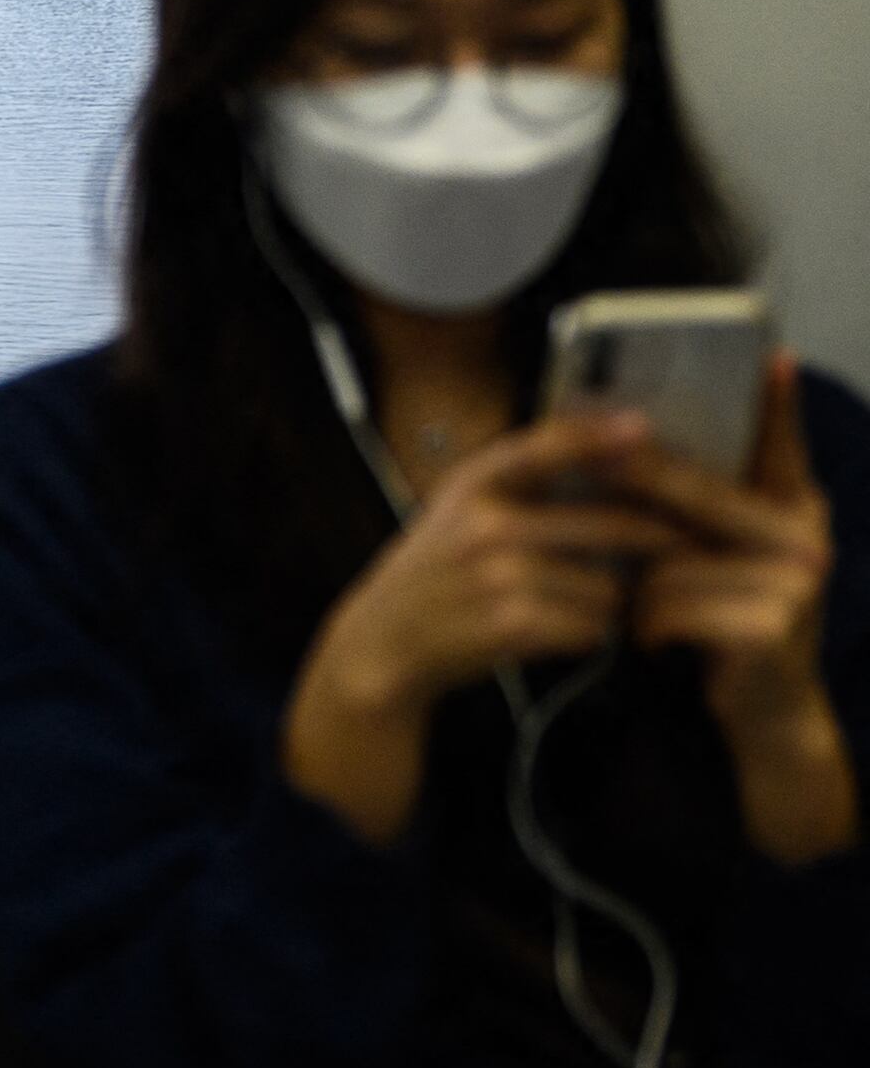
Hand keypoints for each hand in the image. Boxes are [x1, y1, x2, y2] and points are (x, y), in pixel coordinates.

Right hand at [285, 410, 675, 843]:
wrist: (384, 640)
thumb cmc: (438, 570)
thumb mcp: (460, 507)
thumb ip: (522, 478)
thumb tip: (617, 444)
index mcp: (474, 482)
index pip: (547, 443)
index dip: (600, 433)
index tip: (646, 427)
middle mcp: (486, 521)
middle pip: (614, 524)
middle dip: (654, 541)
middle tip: (682, 547)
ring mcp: (500, 573)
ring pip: (610, 585)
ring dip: (615, 600)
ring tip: (592, 603)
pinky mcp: (514, 623)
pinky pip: (593, 626)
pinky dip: (592, 632)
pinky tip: (567, 630)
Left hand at [624, 356, 854, 864]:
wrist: (759, 714)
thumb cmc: (721, 625)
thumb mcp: (714, 561)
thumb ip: (693, 511)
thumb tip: (620, 448)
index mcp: (793, 512)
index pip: (780, 449)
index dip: (777, 405)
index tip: (773, 353)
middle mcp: (807, 539)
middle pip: (694, 495)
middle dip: (636, 491)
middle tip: (590, 471)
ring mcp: (797, 584)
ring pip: (669, 557)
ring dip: (640, 589)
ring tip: (654, 614)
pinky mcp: (770, 628)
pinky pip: (669, 605)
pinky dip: (648, 625)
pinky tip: (662, 643)